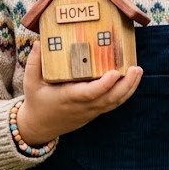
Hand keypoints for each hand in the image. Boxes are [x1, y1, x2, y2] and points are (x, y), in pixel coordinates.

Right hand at [16, 42, 143, 144]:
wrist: (39, 127)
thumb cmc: (36, 101)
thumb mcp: (30, 82)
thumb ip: (34, 62)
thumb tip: (38, 42)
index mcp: (68, 98)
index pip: (90, 94)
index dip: (104, 85)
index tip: (114, 73)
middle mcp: (83, 106)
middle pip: (109, 99)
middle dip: (125, 85)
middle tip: (136, 68)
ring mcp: (91, 111)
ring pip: (114, 103)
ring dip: (129, 88)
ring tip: (137, 71)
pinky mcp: (95, 112)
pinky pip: (113, 104)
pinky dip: (124, 93)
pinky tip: (131, 79)